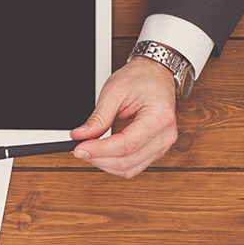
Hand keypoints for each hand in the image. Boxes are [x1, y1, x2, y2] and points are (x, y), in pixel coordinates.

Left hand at [70, 58, 179, 177]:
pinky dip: (114, 163)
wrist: (156, 75)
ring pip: (130, 169)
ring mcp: (162, 146)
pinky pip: (133, 166)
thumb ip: (98, 117)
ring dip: (105, 163)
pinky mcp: (156, 151)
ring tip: (89, 149)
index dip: (100, 150)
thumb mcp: (114, 91)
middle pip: (128, 161)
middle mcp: (165, 136)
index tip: (79, 148)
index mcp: (159, 117)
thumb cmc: (140, 78)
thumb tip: (80, 136)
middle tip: (79, 148)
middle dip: (99, 158)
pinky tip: (101, 153)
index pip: (127, 144)